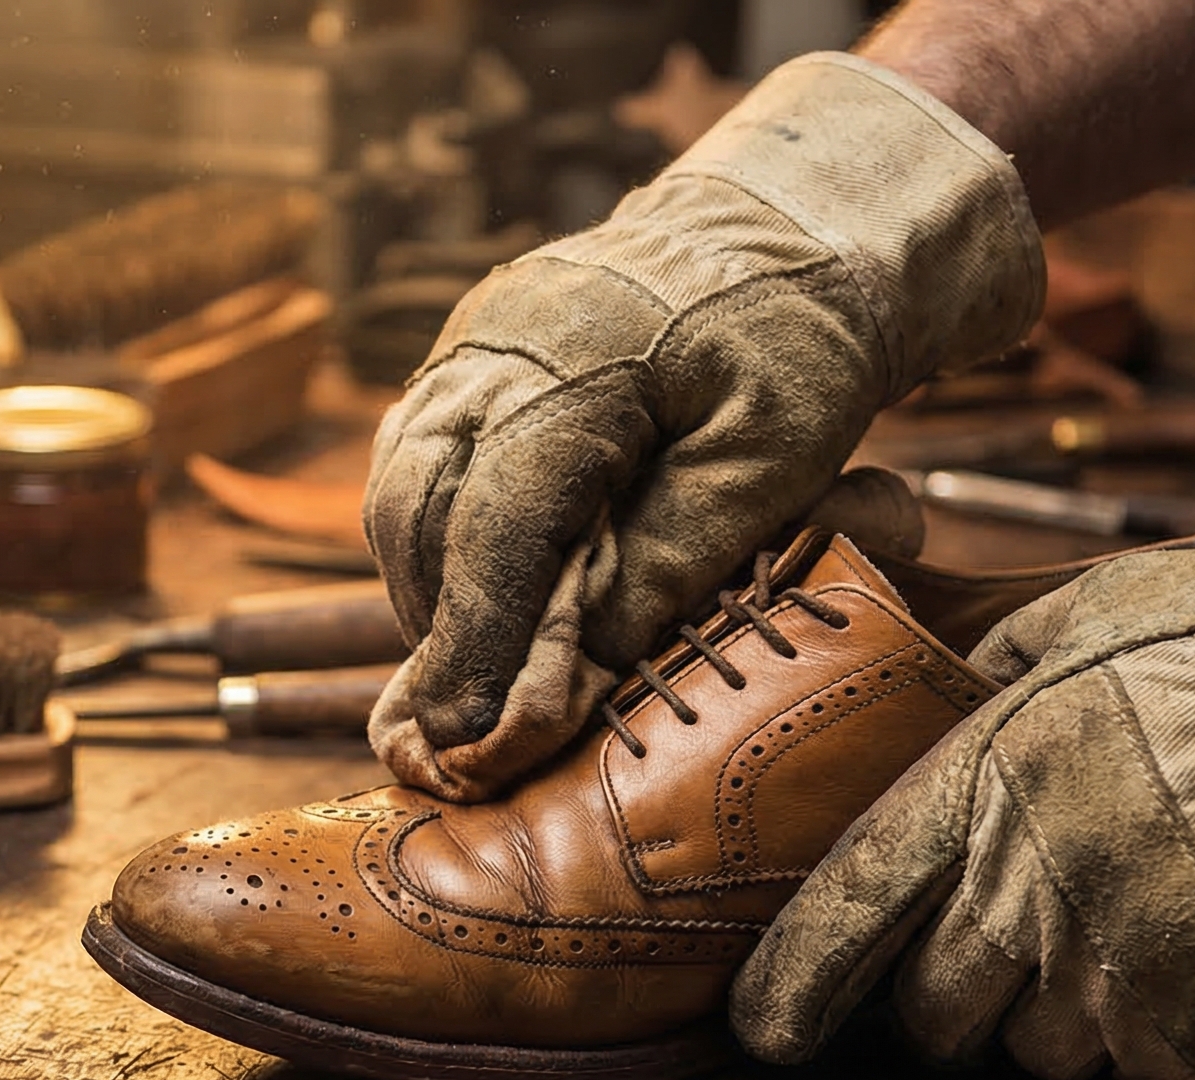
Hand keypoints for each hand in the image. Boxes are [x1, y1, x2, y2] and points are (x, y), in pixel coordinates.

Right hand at [364, 52, 1042, 801]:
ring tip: (475, 675)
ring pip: (400, 489)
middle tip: (466, 729)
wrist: (784, 229)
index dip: (476, 637)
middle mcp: (494, 344)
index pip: (494, 519)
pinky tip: (481, 600)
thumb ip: (677, 558)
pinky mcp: (466, 361)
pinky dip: (437, 542)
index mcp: (577, 360)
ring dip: (430, 590)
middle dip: (438, 626)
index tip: (469, 735)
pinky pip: (417, 462)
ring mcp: (467, 345)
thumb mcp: (772, 459)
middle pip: (417, 507)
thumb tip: (584, 667)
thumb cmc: (793, 347)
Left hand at [731, 439, 1194, 1079]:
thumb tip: (957, 677)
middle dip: (955, 997)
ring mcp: (1115, 978)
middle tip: (1013, 949)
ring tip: (1142, 932)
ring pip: (1042, 1054)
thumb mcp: (1090, 615)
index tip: (766, 1029)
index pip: (843, 917)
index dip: (790, 989)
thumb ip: (1000, 666)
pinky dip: (1167, 1040)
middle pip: (935, 1016)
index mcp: (979, 789)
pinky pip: (1148, 1074)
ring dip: (1067, 1017)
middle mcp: (1026, 895)